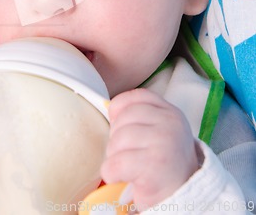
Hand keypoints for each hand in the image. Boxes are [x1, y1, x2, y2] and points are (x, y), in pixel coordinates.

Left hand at [101, 89, 198, 210]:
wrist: (185, 196)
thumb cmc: (165, 165)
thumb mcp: (160, 132)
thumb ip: (141, 117)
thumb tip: (108, 109)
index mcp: (170, 112)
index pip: (136, 97)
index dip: (119, 109)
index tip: (118, 125)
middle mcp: (170, 124)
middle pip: (123, 118)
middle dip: (116, 138)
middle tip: (126, 154)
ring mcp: (164, 144)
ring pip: (117, 140)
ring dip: (113, 156)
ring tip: (126, 167)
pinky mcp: (154, 167)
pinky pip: (116, 163)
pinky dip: (111, 173)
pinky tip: (121, 178)